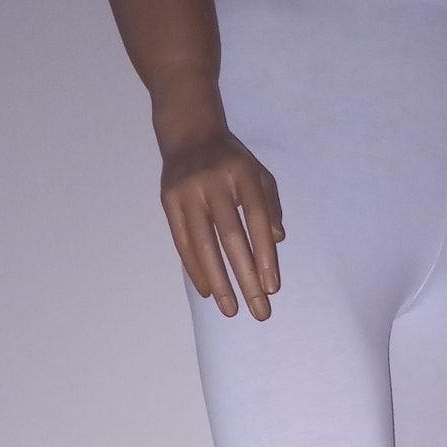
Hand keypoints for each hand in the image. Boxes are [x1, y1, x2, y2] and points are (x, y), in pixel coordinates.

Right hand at [159, 127, 284, 319]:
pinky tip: (207, 291)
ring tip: (230, 309)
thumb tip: (277, 240)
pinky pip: (183, 243)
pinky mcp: (169, 202)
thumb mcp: (259, 174)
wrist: (189, 136)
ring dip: (219, 282)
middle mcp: (214, 183)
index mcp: (242, 175)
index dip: (265, 256)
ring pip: (204, 245)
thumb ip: (271, 205)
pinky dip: (195, 269)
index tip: (271, 288)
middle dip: (246, 278)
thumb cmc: (231, 162)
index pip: (257, 220)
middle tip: (258, 311)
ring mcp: (188, 193)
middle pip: (232, 238)